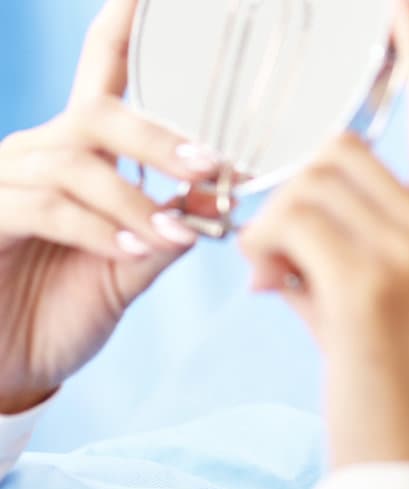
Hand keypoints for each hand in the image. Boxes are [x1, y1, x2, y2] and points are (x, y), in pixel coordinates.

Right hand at [0, 0, 216, 413]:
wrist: (6, 368)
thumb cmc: (63, 311)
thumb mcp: (131, 267)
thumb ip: (170, 227)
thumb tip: (221, 195)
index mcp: (81, 154)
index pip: (104, 77)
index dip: (121, 28)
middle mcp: (38, 154)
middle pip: (100, 114)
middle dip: (161, 138)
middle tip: (212, 166)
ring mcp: (4, 182)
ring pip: (77, 161)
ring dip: (136, 199)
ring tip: (176, 234)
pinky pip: (47, 206)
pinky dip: (100, 228)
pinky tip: (134, 250)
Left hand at [239, 0, 408, 468]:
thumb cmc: (389, 383)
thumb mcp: (376, 300)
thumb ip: (337, 240)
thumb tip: (271, 212)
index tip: (402, 2)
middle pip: (338, 149)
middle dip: (292, 191)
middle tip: (277, 255)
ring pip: (307, 182)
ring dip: (271, 227)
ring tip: (279, 284)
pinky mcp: (372, 277)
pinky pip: (288, 220)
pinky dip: (262, 251)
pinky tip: (272, 291)